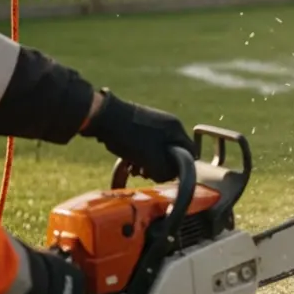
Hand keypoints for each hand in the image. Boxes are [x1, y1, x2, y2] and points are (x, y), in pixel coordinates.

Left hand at [81, 89, 195, 181]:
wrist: (103, 117)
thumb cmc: (130, 137)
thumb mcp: (152, 160)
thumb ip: (166, 171)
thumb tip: (169, 176)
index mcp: (175, 128)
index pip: (190, 152)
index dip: (181, 168)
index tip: (166, 175)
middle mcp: (167, 123)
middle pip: (173, 153)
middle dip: (161, 167)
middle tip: (146, 174)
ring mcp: (153, 123)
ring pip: (158, 150)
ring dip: (148, 163)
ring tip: (135, 170)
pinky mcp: (139, 125)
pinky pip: (146, 145)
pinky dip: (140, 155)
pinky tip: (129, 162)